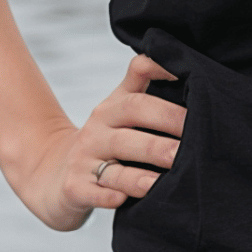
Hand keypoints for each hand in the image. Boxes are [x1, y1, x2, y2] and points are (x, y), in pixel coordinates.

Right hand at [5, 54, 184, 232]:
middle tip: (194, 146)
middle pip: (129, 132)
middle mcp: (96, 131)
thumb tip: (174, 52)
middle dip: (163, 136)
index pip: (138, 100)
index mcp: (111, 109)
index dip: (166, 103)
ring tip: (168, 178)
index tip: (197, 100)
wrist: (53, 174)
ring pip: (115, 167)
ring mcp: (83, 160)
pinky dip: (108, 197)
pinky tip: (123, 199)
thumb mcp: (118, 106)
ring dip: (142, 175)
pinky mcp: (74, 189)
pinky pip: (92, 193)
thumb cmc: (104, 139)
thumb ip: (142, 76)